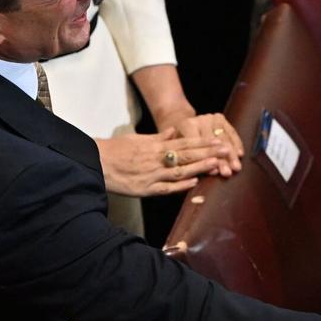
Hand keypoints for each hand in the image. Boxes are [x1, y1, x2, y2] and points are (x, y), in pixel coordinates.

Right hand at [94, 129, 231, 196]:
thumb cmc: (115, 150)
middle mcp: (155, 159)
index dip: (203, 141)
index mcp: (154, 146)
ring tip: (216, 164)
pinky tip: (194, 182)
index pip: (184, 142)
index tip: (219, 139)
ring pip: (180, 171)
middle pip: (186, 155)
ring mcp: (151, 175)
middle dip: (208, 152)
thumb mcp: (138, 139)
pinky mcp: (145, 189)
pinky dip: (180, 185)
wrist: (95, 163)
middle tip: (226, 150)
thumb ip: (158, 138)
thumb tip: (173, 131)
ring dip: (199, 167)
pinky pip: (166, 188)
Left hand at [157, 112, 244, 176]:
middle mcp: (199, 119)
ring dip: (232, 154)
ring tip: (236, 167)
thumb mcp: (180, 152)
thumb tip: (209, 173)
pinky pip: (231, 132)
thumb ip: (191, 162)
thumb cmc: (181, 147)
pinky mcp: (220, 118)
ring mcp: (211, 117)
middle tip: (228, 172)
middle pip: (213, 142)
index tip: (215, 172)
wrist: (183, 128)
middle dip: (222, 159)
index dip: (207, 159)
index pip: (199, 144)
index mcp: (186, 125)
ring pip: (224, 137)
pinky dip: (237, 144)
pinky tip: (240, 154)